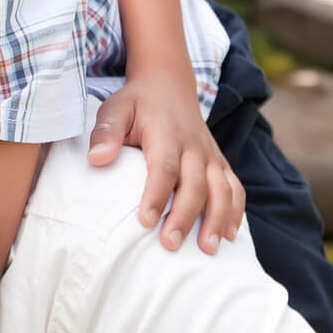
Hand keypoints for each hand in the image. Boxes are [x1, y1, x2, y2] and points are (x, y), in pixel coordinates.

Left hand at [87, 78, 243, 253]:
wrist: (168, 84)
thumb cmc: (136, 103)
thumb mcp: (115, 109)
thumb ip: (106, 133)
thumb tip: (97, 159)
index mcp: (166, 133)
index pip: (164, 167)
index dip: (157, 195)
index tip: (145, 221)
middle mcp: (194, 145)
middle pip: (195, 184)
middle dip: (185, 216)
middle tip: (170, 244)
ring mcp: (210, 154)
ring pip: (222, 189)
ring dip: (217, 219)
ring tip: (208, 249)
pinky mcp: (220, 162)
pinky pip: (235, 187)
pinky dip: (236, 211)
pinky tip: (230, 236)